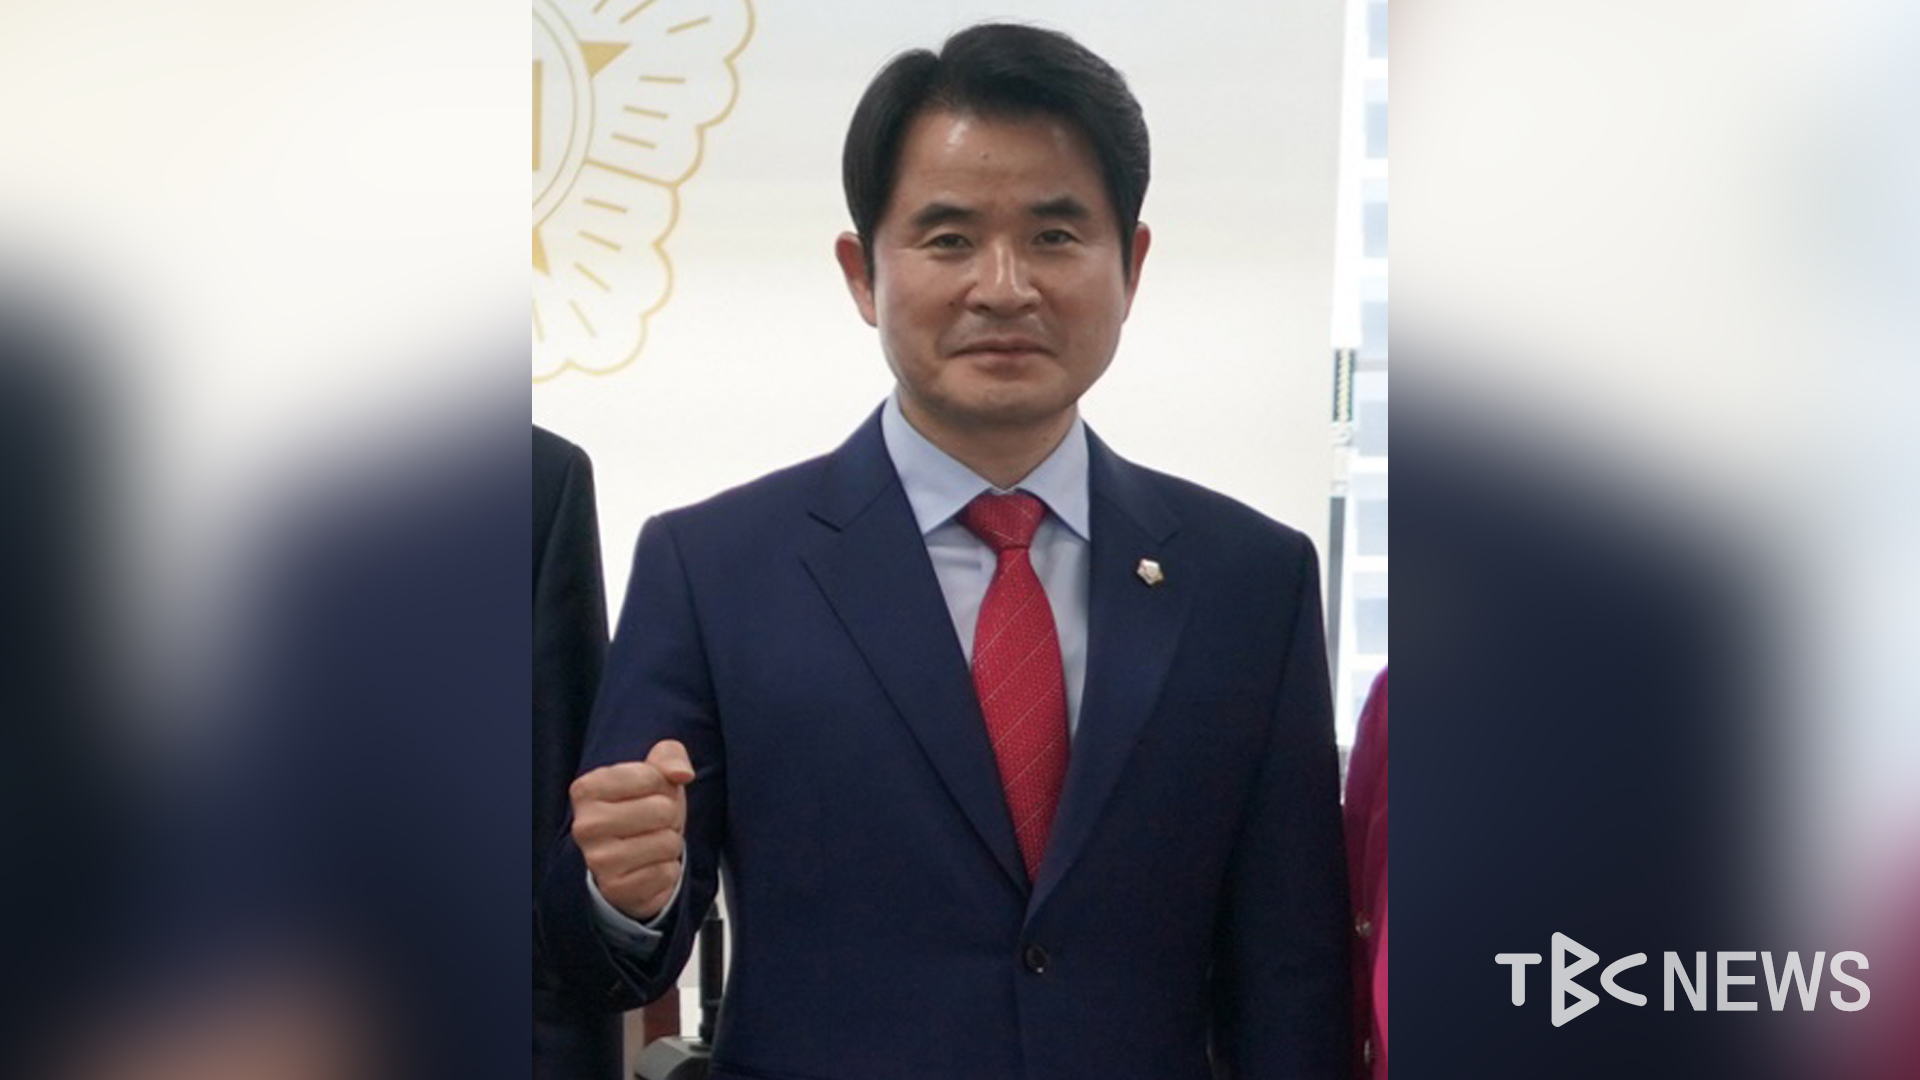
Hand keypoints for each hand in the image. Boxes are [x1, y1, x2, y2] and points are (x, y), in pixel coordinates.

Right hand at [569, 739, 695, 921]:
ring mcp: (598, 860)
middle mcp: (585, 825)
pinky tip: (649, 867)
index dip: (663, 786)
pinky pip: (667, 873)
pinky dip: (667, 871)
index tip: (648, 796)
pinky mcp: (616, 889)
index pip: (652, 776)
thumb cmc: (641, 810)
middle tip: (653, 824)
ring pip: (667, 842)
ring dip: (669, 844)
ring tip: (651, 844)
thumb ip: (670, 756)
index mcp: (587, 789)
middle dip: (670, 817)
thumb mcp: (654, 774)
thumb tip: (681, 773)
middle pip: (662, 810)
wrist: (630, 862)